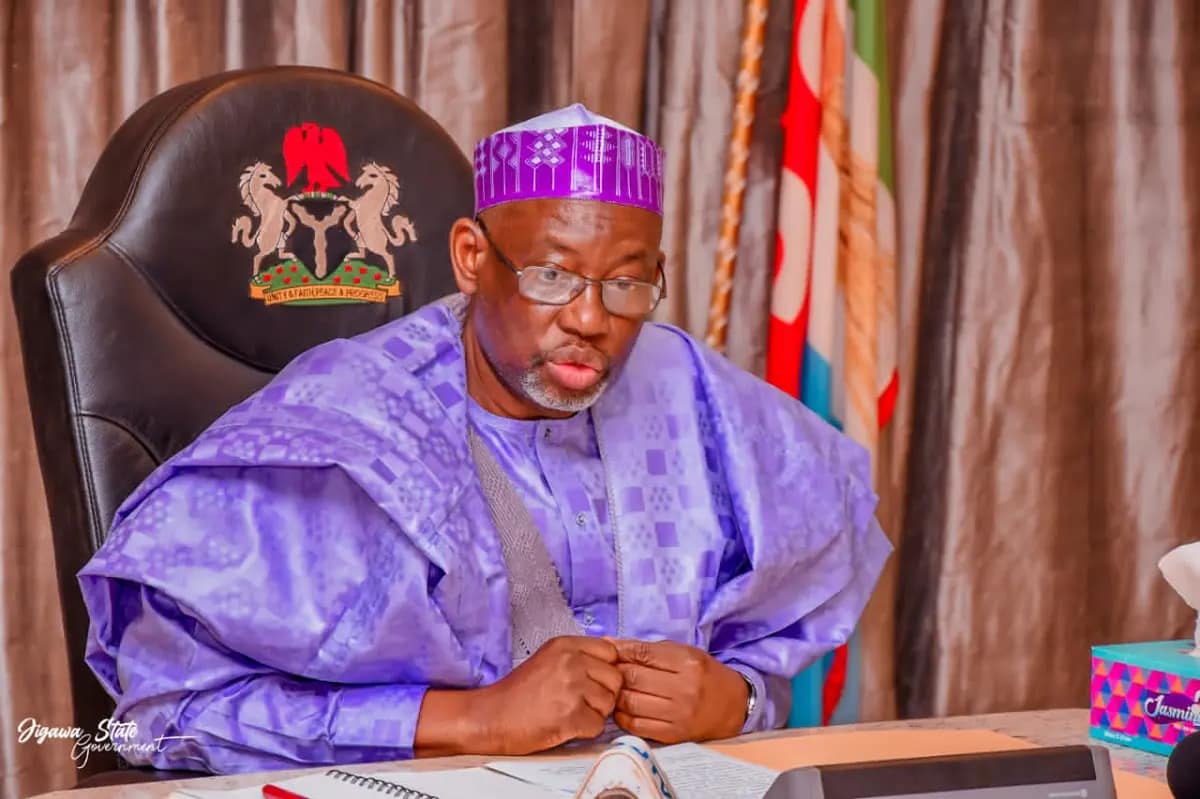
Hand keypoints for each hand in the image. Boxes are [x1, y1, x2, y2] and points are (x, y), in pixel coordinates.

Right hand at [473, 636, 622, 754]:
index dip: (606, 670)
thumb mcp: (548, 659)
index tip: (592, 681)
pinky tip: (565, 725)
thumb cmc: (518, 693)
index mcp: (566, 645)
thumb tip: (612, 662)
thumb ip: (578, 657)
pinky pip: (598, 726)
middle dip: (603, 694)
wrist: (490, 717)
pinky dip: (585, 731)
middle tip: (578, 702)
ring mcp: (572, 687)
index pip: (611, 652)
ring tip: (568, 713)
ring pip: (609, 703)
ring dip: (594, 714)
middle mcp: (571, 661)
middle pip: (615, 679)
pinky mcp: (571, 715)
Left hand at [610, 639, 748, 743]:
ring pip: (631, 702)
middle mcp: (684, 689)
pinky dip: (622, 717)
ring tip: (613, 690)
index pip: (642, 654)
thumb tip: (610, 644)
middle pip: (633, 678)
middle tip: (606, 671)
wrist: (732, 707)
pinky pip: (636, 726)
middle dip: (614, 672)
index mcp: (687, 663)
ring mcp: (678, 714)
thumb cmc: (704, 674)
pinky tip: (622, 709)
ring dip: (615, 695)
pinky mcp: (673, 735)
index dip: (619, 651)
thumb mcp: (683, 653)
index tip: (608, 651)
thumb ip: (648, 650)